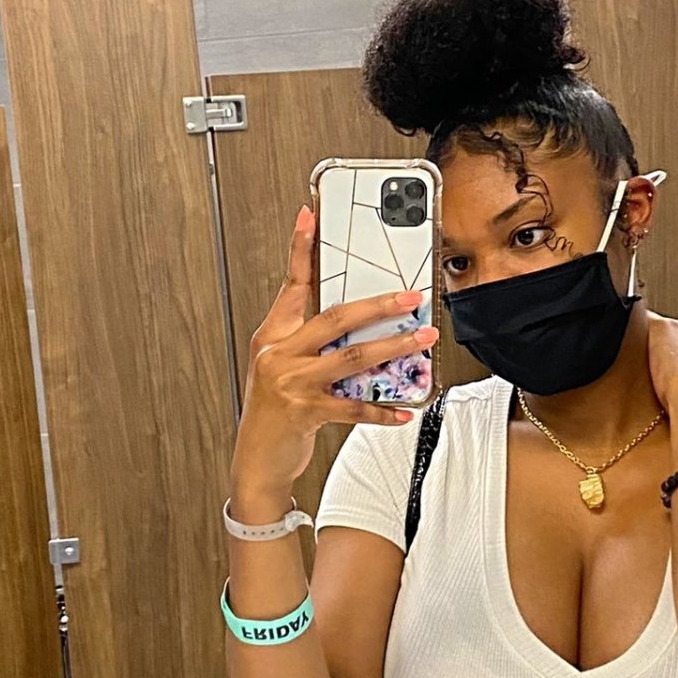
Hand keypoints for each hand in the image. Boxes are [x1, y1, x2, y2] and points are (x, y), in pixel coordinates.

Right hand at [231, 207, 436, 505]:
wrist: (255, 461)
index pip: (291, 285)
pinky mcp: (305, 412)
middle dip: (379, 304)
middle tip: (410, 296)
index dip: (300, 249)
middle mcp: (279, 354)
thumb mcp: (284, 369)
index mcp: (274, 336)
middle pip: (335, 318)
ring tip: (421, 340)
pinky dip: (381, 410)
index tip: (309, 217)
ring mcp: (292, 383)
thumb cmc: (274, 412)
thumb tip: (363, 330)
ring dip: (393, 347)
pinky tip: (402, 410)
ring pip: (352, 357)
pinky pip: (353, 407)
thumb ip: (314, 345)